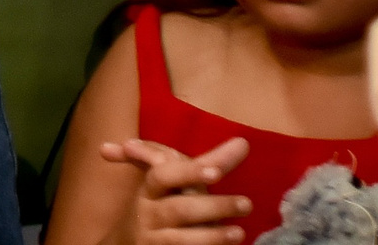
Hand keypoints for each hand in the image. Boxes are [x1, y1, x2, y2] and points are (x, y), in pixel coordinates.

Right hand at [101, 137, 250, 244]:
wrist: (131, 240)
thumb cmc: (160, 203)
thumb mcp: (174, 181)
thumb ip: (205, 162)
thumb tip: (243, 142)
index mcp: (150, 188)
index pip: (164, 174)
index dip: (189, 172)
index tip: (216, 172)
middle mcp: (148, 211)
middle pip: (178, 208)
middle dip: (212, 206)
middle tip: (246, 204)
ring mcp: (153, 237)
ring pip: (181, 238)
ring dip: (212, 235)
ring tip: (239, 232)